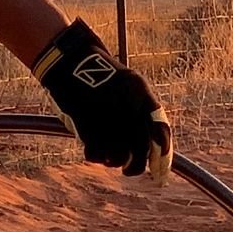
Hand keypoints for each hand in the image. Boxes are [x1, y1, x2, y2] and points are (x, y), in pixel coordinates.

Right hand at [31, 20, 171, 179]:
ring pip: (119, 155)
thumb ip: (138, 108)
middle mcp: (127, 105)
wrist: (69, 61)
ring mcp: (107, 115)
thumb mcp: (126, 84)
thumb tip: (149, 143)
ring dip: (114, 162)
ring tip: (109, 160)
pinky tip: (94, 153)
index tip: (160, 165)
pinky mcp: (86, 123)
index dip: (163, 151)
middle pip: (140, 148)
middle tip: (129, 170)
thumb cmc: (98, 75)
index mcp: (141, 92)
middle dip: (136, 166)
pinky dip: (95, 156)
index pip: (160, 129)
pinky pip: (96, 152)